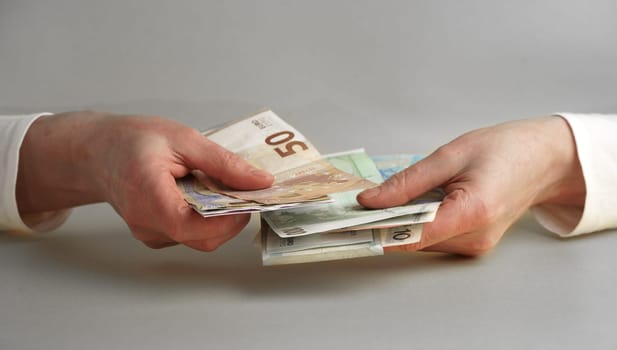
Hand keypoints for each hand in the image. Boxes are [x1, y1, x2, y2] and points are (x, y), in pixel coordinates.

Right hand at [16, 111, 273, 250]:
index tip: (252, 198)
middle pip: (204, 239)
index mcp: (151, 199)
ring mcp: (150, 233)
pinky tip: (203, 192)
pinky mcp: (155, 233)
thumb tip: (260, 181)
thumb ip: (223, 163)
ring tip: (220, 185)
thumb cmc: (131, 141)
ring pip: (199, 238)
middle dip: (232, 219)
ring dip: (219, 217)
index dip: (231, 219)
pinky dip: (205, 217)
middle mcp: (148, 225)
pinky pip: (188, 233)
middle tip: (246, 190)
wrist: (96, 151)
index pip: (197, 228)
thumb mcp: (183, 139)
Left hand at [358, 116, 585, 255]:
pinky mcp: (473, 243)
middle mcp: (474, 238)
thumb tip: (370, 201)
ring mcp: (475, 245)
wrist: (544, 159)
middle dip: (384, 222)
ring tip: (385, 198)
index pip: (412, 235)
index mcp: (472, 213)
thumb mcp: (450, 155)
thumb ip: (408, 182)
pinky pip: (434, 237)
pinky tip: (413, 202)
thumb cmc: (505, 149)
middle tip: (357, 202)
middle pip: (413, 240)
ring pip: (420, 241)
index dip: (377, 230)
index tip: (349, 222)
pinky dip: (417, 222)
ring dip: (400, 222)